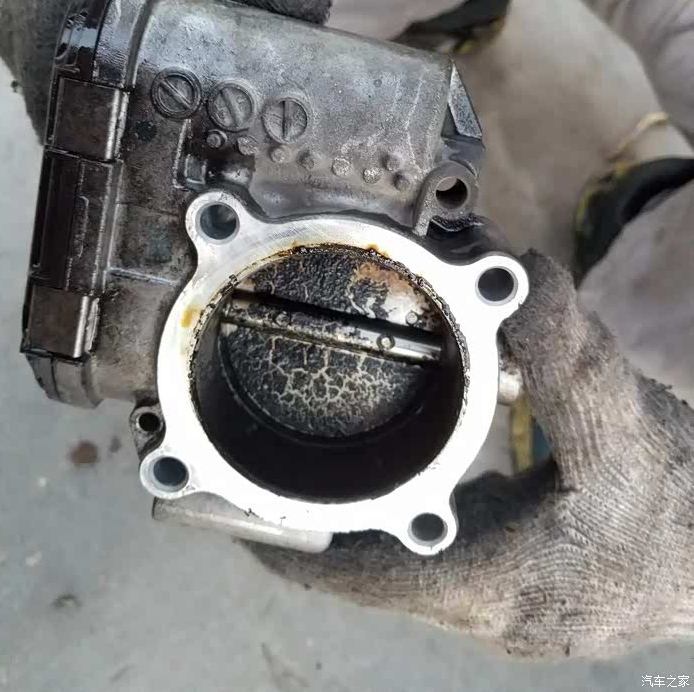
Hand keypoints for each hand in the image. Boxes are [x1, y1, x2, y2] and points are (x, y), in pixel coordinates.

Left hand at [253, 252, 693, 658]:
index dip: (296, 551)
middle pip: (379, 573)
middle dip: (323, 523)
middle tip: (265, 462)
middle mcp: (492, 612)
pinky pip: (447, 553)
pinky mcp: (527, 589)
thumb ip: (565, 353)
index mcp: (500, 583)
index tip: (234, 509)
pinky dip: (414, 513)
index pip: (366, 580)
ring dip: (366, 517)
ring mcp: (510, 609)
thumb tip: (512, 271)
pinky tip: (411, 472)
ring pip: (410, 566)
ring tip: (318, 463)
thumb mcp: (625, 421)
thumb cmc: (684, 501)